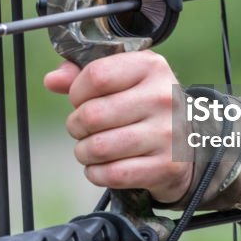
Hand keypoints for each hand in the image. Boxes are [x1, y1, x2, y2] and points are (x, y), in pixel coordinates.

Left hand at [44, 50, 192, 203]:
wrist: (187, 143)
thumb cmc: (145, 107)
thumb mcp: (122, 80)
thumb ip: (84, 75)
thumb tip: (52, 80)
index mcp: (151, 67)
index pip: (95, 75)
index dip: (77, 92)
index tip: (81, 100)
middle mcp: (162, 97)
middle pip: (92, 115)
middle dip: (76, 125)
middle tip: (83, 128)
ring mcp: (167, 133)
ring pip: (99, 147)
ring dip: (84, 152)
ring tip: (92, 148)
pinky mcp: (166, 166)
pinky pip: (112, 174)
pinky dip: (96, 173)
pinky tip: (102, 166)